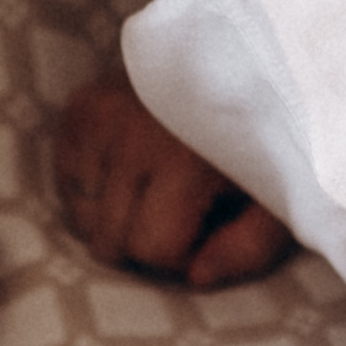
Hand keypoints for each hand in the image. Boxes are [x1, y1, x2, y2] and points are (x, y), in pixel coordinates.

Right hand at [54, 67, 295, 289]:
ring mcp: (100, 118)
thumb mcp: (278, 199)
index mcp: (186, 156)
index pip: (152, 247)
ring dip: (116, 218)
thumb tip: (196, 278)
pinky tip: (130, 167)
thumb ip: (249, 249)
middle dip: (145, 241)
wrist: (236, 66)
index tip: (206, 227)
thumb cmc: (258, 145)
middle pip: (110, 241)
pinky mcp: (80, 109)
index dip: (180, 254)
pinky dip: (95, 190)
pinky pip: (67, 186)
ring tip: (155, 185)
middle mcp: (133, 133)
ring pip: (82, 220)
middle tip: (180, 211)